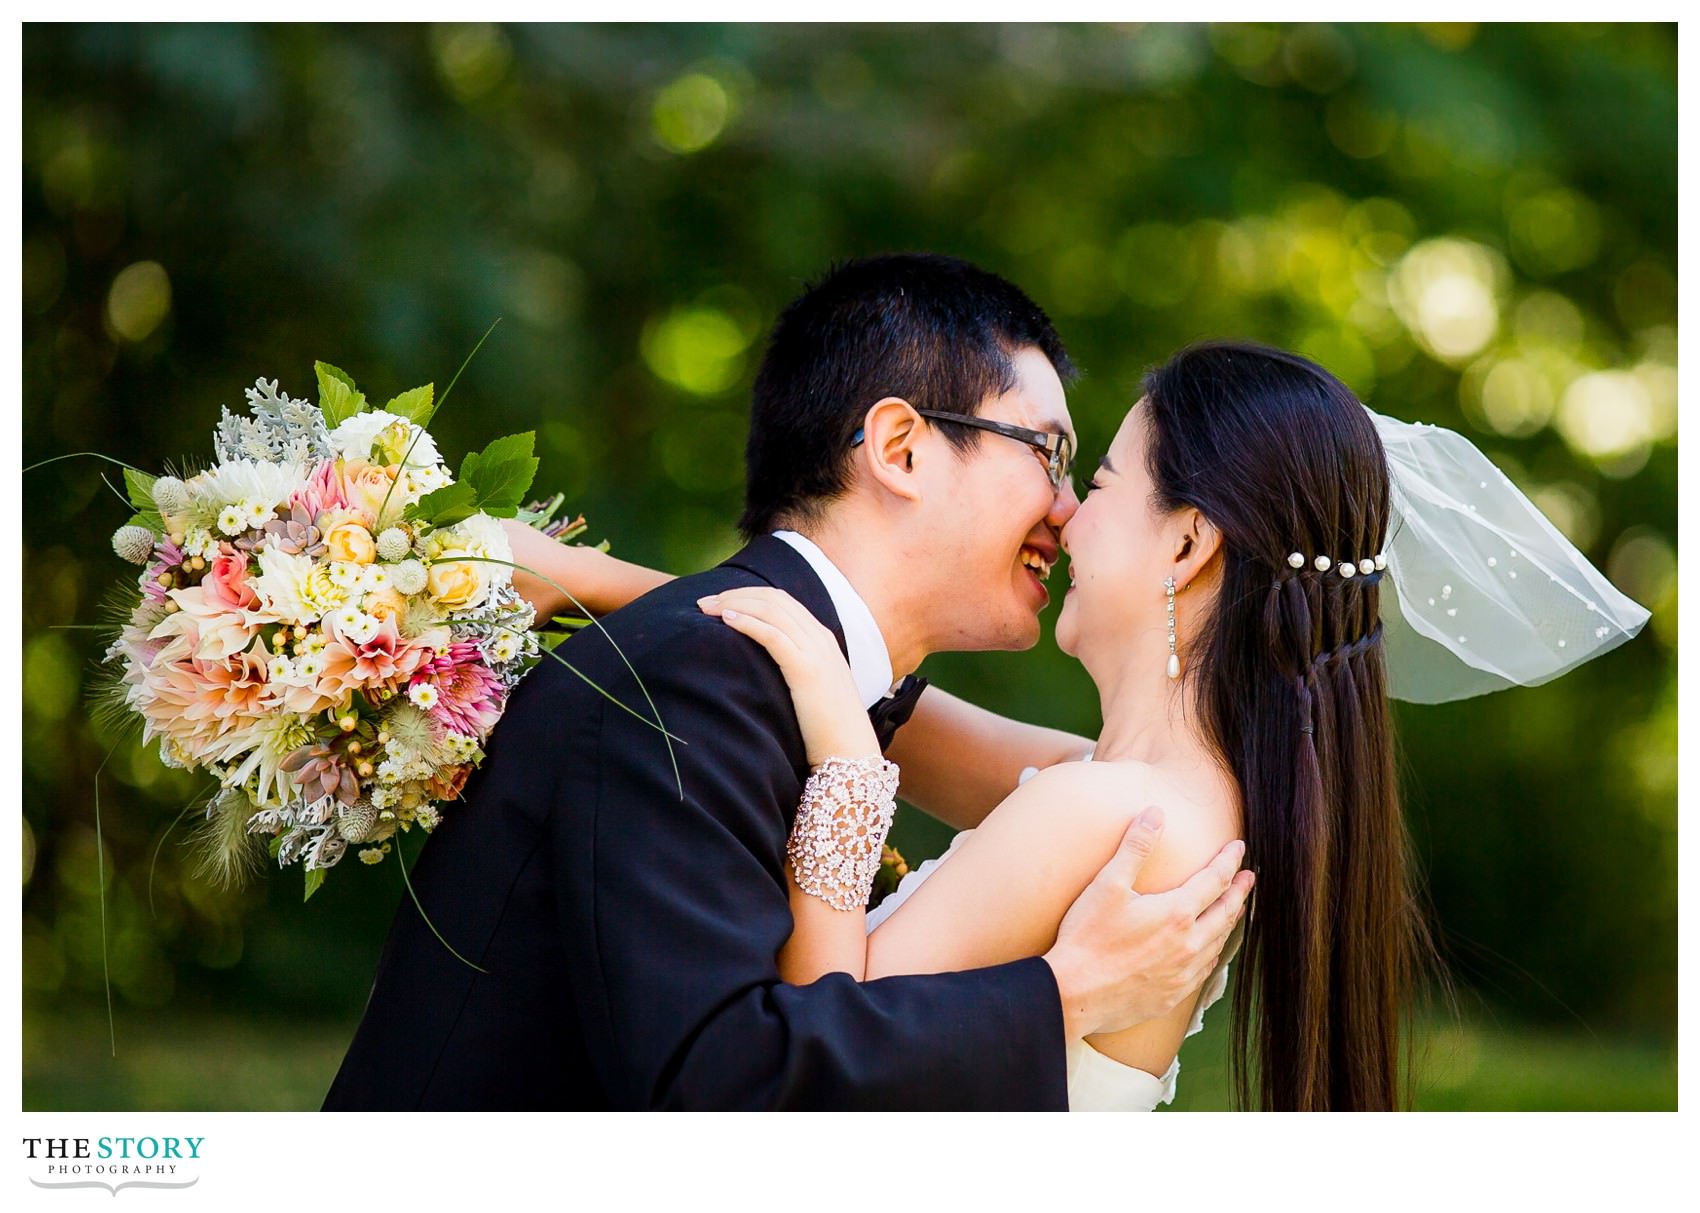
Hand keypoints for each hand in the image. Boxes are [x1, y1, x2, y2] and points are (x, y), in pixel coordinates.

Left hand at [698, 587, 880, 764]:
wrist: (851, 752)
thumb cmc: (828, 727)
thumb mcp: (812, 689)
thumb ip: (795, 669)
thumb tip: (763, 668)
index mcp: (822, 639)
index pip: (782, 601)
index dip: (748, 595)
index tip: (719, 601)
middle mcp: (820, 638)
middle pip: (773, 599)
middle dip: (735, 594)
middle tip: (704, 602)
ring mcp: (816, 651)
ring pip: (771, 610)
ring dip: (734, 603)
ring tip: (707, 608)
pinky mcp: (807, 670)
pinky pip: (773, 635)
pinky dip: (747, 622)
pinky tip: (726, 620)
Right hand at [1043, 807, 1253, 1039]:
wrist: (1074, 994)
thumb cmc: (1087, 938)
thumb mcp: (1107, 885)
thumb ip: (1135, 848)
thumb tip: (1155, 814)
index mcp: (1177, 913)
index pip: (1214, 880)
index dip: (1228, 861)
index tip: (1238, 849)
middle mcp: (1189, 944)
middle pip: (1225, 912)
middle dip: (1238, 892)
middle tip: (1248, 878)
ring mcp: (1183, 973)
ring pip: (1219, 943)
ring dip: (1229, 922)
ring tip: (1235, 910)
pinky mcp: (1173, 995)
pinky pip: (1205, 970)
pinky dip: (1214, 953)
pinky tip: (1211, 951)